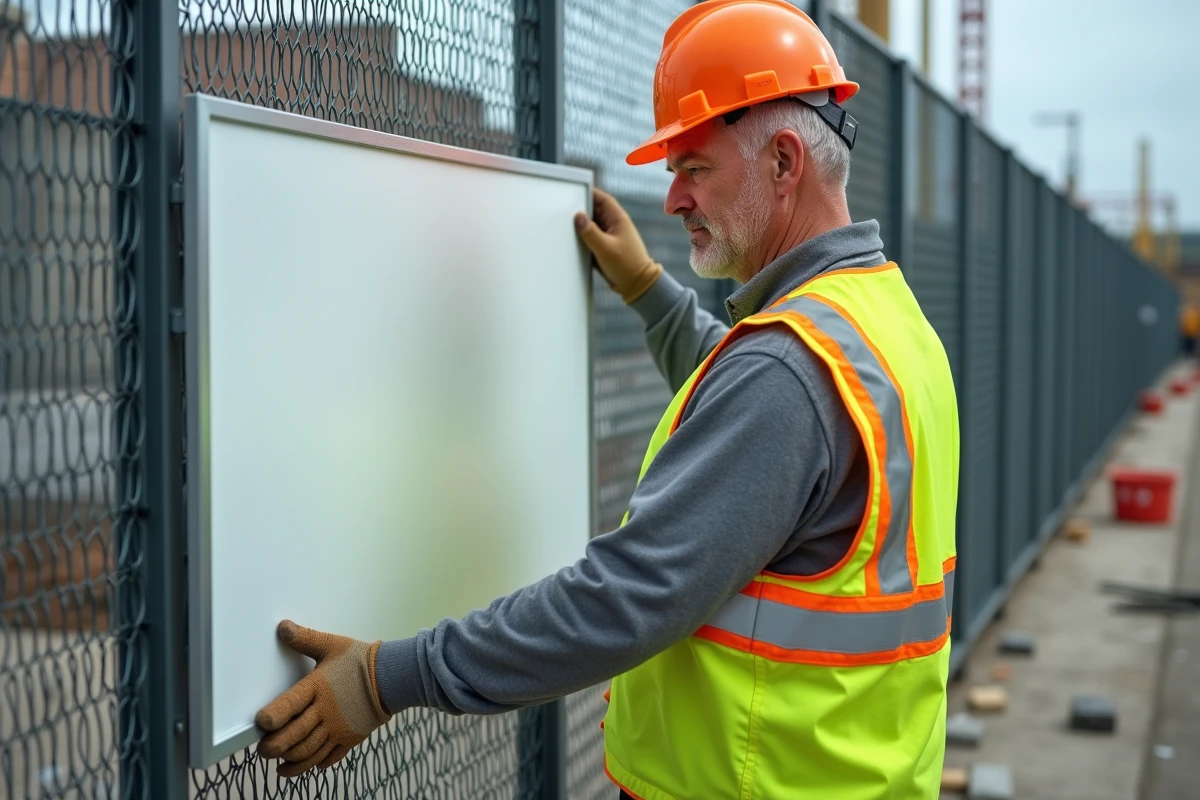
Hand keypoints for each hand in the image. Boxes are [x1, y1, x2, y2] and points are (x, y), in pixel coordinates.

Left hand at [255, 620, 390, 776]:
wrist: (392, 676)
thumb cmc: (359, 660)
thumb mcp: (332, 645)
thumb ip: (305, 639)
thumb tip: (282, 627)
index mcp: (317, 688)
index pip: (289, 706)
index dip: (272, 717)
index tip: (261, 723)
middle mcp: (325, 712)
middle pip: (294, 736)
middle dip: (273, 747)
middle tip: (263, 749)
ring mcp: (338, 728)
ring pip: (308, 752)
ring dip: (290, 760)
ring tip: (278, 760)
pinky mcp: (349, 738)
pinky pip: (328, 758)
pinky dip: (314, 765)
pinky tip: (305, 764)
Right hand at [574, 187, 662, 303]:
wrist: (636, 285)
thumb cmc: (626, 265)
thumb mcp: (605, 248)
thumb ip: (590, 232)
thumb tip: (578, 216)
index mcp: (617, 219)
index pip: (602, 199)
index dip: (589, 193)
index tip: (574, 191)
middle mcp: (613, 225)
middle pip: (594, 211)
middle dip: (580, 210)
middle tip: (563, 210)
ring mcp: (608, 236)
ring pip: (590, 225)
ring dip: (580, 226)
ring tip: (563, 225)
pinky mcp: (603, 248)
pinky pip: (590, 238)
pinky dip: (582, 238)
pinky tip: (570, 241)